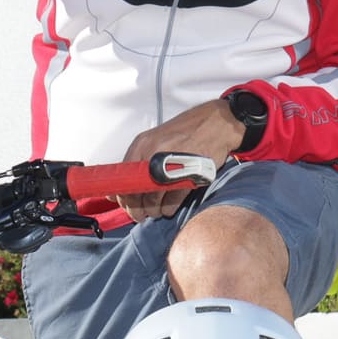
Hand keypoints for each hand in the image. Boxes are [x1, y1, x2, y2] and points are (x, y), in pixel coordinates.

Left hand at [118, 100, 245, 219]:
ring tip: (156, 211)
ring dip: (153, 210)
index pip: (122, 179)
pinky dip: (168, 208)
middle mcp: (153, 153)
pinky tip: (168, 208)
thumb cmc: (186, 133)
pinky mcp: (189, 174)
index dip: (123, 197)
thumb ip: (138, 162)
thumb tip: (121, 186)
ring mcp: (171, 164)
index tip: (126, 205)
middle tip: (139, 215)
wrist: (216, 123)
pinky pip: (172, 198)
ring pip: (153, 198)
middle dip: (136, 208)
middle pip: (135, 192)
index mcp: (142, 145)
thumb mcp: (156, 141)